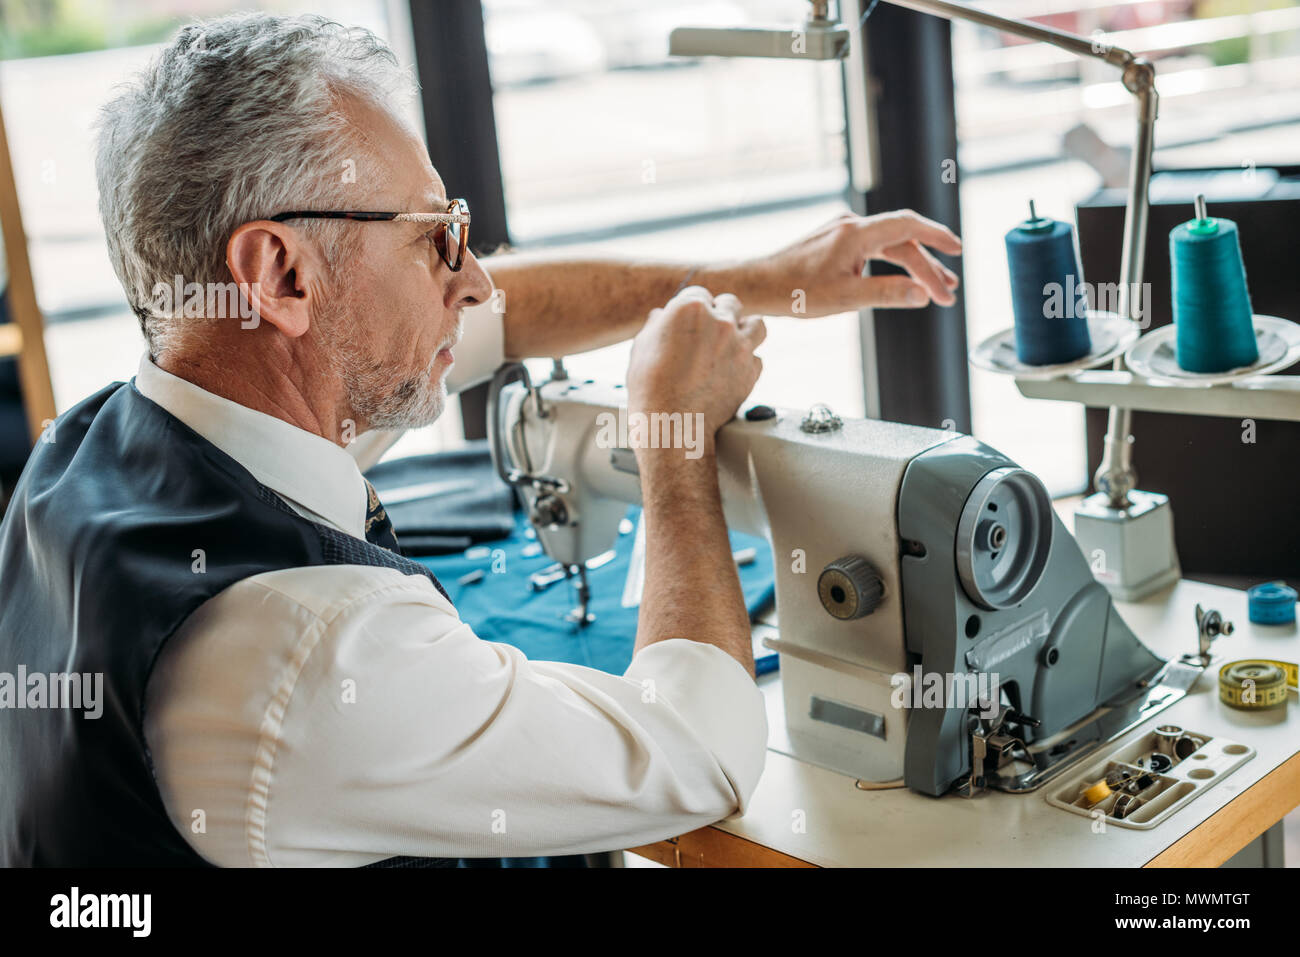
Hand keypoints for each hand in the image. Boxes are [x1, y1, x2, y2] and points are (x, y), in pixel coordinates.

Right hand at [626, 286, 765, 454]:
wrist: (672, 426)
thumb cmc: (650, 388)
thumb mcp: (641, 348)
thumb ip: (656, 326)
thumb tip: (661, 317)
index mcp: (690, 309)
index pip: (699, 294)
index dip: (693, 309)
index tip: (690, 322)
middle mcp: (720, 321)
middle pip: (730, 303)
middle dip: (721, 314)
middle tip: (710, 332)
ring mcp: (740, 346)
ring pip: (756, 324)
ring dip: (745, 331)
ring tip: (733, 343)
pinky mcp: (751, 370)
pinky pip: (757, 359)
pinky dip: (747, 363)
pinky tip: (733, 372)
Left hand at [724, 209, 962, 316]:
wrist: (758, 284)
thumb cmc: (795, 292)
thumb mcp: (845, 298)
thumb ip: (887, 294)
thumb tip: (923, 295)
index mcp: (856, 233)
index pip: (909, 226)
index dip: (938, 236)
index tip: (958, 251)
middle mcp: (851, 225)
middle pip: (902, 241)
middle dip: (928, 267)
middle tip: (948, 293)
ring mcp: (842, 232)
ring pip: (888, 246)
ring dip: (912, 267)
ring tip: (935, 289)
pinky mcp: (834, 242)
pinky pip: (873, 248)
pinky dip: (892, 264)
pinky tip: (901, 280)